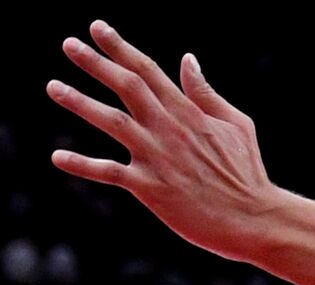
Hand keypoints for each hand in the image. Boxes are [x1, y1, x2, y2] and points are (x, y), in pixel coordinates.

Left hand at [47, 20, 284, 261]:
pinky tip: (57, 157)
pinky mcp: (151, 188)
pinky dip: (82, 164)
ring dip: (80, 102)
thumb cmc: (248, 173)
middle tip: (69, 44)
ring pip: (112, 121)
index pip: (148, 71)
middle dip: (95, 63)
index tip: (96, 28)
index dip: (120, 47)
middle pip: (126, 86)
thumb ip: (207, 93)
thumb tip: (187, 60)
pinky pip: (109, 172)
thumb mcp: (237, 124)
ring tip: (54, 86)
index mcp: (189, 113)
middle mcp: (169, 129)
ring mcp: (158, 157)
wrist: (254, 218)